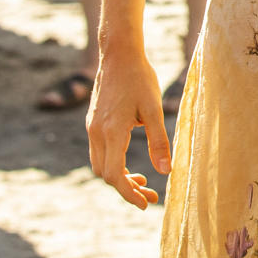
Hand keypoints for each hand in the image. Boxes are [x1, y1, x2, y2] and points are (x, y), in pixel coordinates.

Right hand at [87, 46, 170, 209]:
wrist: (118, 54)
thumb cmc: (139, 78)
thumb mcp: (154, 109)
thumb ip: (159, 141)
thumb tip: (165, 172)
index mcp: (111, 131)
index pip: (114, 175)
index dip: (128, 193)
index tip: (145, 204)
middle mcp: (96, 132)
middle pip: (104, 174)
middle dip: (125, 189)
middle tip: (149, 196)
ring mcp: (92, 127)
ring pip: (100, 164)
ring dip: (119, 177)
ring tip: (143, 181)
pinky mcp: (93, 121)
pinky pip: (99, 152)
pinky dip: (114, 163)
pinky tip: (131, 162)